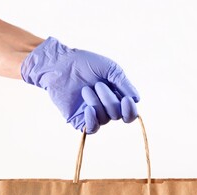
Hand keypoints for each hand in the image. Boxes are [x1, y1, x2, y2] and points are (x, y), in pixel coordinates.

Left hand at [21, 37, 139, 133]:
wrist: (60, 64)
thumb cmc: (86, 63)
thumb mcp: (111, 69)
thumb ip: (124, 84)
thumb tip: (136, 99)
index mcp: (117, 97)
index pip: (130, 113)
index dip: (130, 110)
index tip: (126, 99)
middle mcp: (107, 108)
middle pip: (117, 115)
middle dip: (109, 100)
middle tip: (98, 84)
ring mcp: (93, 114)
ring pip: (105, 119)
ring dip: (97, 103)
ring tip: (85, 89)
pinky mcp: (79, 119)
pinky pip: (91, 128)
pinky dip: (92, 120)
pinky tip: (88, 109)